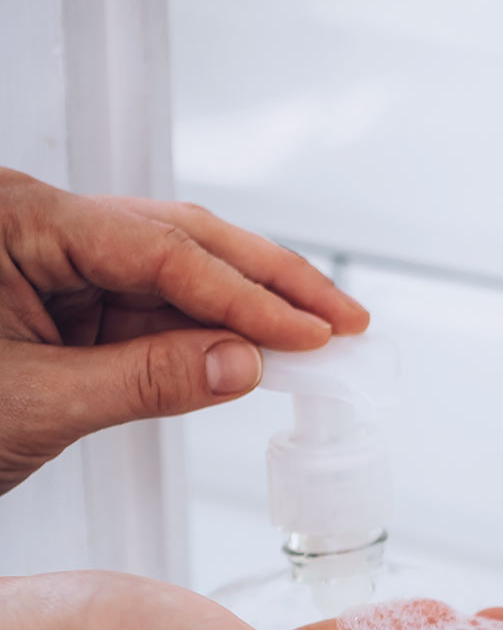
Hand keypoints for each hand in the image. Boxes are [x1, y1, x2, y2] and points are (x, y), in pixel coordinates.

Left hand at [0, 167, 367, 494]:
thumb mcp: (33, 406)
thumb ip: (144, 380)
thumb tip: (241, 364)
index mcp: (18, 223)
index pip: (160, 250)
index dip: (245, 296)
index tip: (309, 334)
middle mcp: (41, 226)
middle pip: (180, 237)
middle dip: (268, 282)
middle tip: (343, 320)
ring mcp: (57, 261)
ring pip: (176, 269)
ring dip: (249, 307)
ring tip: (321, 336)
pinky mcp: (68, 300)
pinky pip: (153, 306)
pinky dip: (210, 332)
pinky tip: (261, 350)